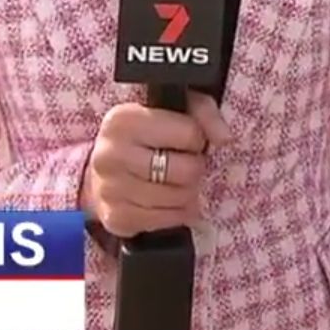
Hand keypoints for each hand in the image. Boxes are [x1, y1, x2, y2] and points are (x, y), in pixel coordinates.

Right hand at [79, 94, 233, 237]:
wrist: (104, 172)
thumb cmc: (144, 137)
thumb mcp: (172, 110)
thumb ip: (204, 112)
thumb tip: (225, 137)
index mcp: (123, 120)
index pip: (190, 133)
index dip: (196, 138)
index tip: (184, 140)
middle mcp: (111, 154)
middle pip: (187, 170)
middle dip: (193, 167)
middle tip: (182, 163)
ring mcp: (111, 189)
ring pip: (180, 197)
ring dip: (187, 191)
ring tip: (174, 181)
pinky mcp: (118, 218)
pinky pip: (169, 219)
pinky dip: (177, 212)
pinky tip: (167, 200)